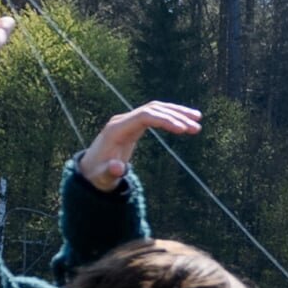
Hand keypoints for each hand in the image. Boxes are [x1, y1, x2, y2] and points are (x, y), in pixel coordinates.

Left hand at [77, 100, 202, 189]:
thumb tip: (119, 169)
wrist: (90, 171)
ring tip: (197, 120)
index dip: (165, 121)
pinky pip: (154, 116)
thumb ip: (110, 173)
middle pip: (152, 109)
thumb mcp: (103, 178)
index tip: (183, 130)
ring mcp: (127, 121)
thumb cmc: (98, 175)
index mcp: (116, 129)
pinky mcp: (132, 125)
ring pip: (155, 109)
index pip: (145, 117)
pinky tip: (185, 122)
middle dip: (176, 116)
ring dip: (176, 113)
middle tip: (196, 126)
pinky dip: (170, 117)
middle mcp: (122, 120)